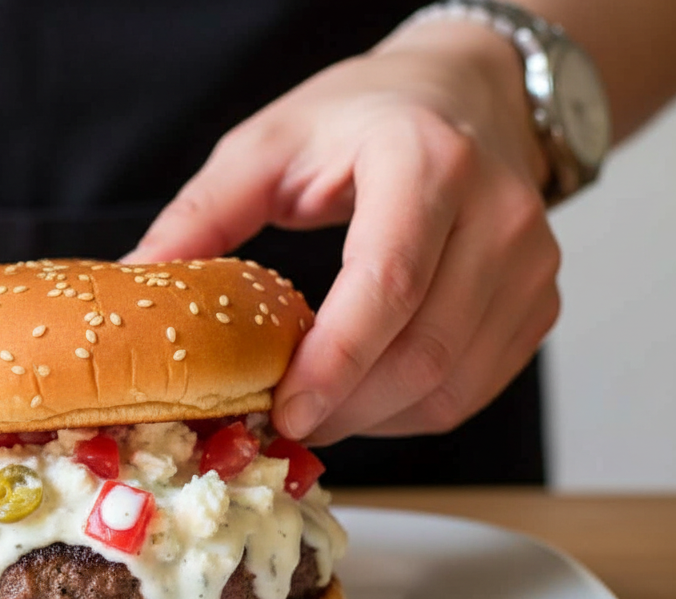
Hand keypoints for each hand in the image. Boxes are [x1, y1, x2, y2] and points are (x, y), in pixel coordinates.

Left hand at [127, 21, 559, 445]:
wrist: (463, 95)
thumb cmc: (362, 118)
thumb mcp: (268, 145)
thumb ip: (202, 216)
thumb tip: (137, 284)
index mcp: (425, 162)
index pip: (388, 284)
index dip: (335, 363)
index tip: (286, 414)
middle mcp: (497, 213)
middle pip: (424, 351)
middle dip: (344, 407)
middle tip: (281, 425)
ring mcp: (531, 264)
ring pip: (452, 384)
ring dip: (373, 418)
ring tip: (315, 410)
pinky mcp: (538, 303)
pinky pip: (472, 389)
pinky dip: (410, 411)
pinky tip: (364, 396)